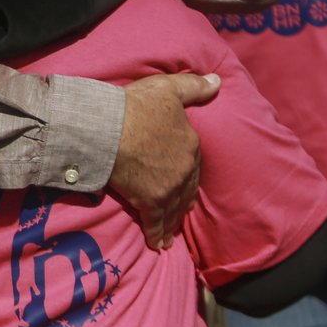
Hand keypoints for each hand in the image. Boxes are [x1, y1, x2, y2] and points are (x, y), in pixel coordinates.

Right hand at [109, 73, 219, 249]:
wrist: (108, 128)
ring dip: (173, 220)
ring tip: (171, 231)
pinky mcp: (149, 201)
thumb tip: (218, 81)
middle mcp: (185, 168)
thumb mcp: (168, 89)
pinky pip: (156, 222)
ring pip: (174, 207)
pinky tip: (159, 245)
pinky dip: (158, 234)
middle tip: (178, 208)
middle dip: (182, 199)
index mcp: (190, 143)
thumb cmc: (135, 106)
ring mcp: (168, 187)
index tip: (181, 176)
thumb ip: (194, 86)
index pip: (192, 161)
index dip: (186, 169)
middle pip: (186, 188)